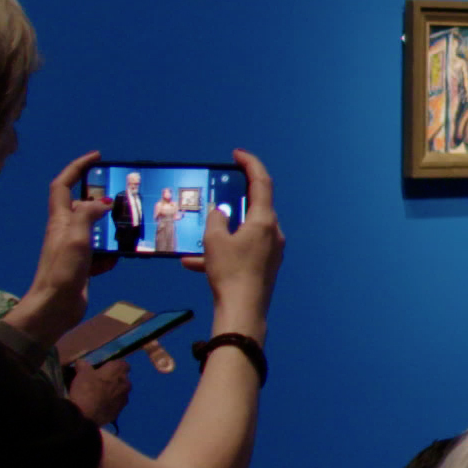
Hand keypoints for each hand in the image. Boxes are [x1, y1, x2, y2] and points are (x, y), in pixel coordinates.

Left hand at [15, 152, 109, 338]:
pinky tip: (117, 259)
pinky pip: (100, 253)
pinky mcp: (82, 266)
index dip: (77, 167)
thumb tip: (101, 203)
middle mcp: (65, 230)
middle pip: (80, 205)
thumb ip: (87, 215)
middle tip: (121, 196)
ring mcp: (73, 249)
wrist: (54, 308)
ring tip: (128, 227)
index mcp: (60, 220)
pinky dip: (110, 255)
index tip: (96, 157)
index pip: (63, 184)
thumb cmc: (62, 270)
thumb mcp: (76, 238)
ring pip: (94, 230)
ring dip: (109, 228)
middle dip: (99, 198)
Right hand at [67, 353, 133, 428]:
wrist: (86, 414)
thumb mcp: (81, 373)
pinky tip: (100, 406)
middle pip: (123, 379)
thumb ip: (84, 366)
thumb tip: (81, 362)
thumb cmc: (86, 388)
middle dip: (114, 379)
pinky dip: (111, 403)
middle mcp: (126, 383)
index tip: (104, 369)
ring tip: (100, 395)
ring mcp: (124, 399)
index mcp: (118, 371)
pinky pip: (117, 404)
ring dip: (113, 392)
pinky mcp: (120, 411)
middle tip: (100, 382)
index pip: (123, 364)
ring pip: (121, 392)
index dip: (114, 365)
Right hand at [192, 149, 284, 316]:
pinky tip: (194, 264)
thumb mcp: (214, 242)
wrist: (243, 313)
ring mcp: (272, 251)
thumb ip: (215, 220)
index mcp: (264, 221)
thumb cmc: (230, 273)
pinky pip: (242, 252)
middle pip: (254, 207)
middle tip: (218, 192)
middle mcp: (273, 233)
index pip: (262, 182)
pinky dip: (222, 253)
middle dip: (233, 201)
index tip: (237, 154)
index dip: (250, 164)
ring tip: (196, 242)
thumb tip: (220, 213)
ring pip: (244, 233)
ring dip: (220, 234)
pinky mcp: (265, 267)